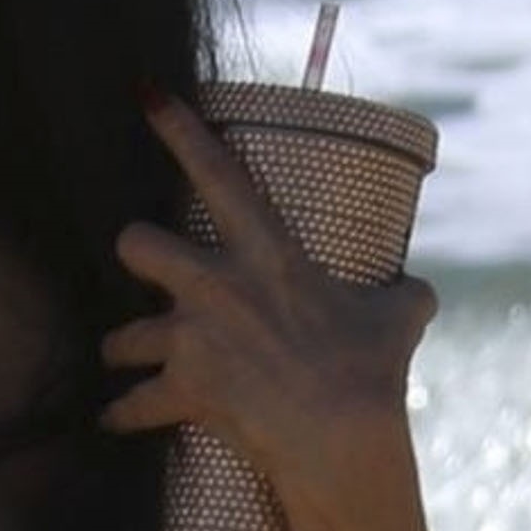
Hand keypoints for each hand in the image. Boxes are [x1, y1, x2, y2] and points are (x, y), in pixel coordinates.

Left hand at [99, 93, 435, 509]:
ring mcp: (193, 339)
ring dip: (122, 347)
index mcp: (266, 254)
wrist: (341, 434)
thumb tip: (417, 292)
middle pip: (136, 245)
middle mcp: (216, 287)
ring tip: (126, 358)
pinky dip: (123, 415)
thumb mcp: (400, 319)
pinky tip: (113, 420)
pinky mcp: (183, 391)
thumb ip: (403, 296)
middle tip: (145, 265)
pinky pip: (131, 406)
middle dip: (134, 253)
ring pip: (121, 335)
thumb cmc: (372, 371)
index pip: (218, 175)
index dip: (180, 131)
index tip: (147, 96)